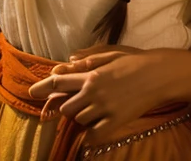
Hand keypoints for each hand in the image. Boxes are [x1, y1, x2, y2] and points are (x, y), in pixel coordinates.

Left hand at [28, 44, 170, 138]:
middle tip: (78, 101)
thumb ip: (88, 62)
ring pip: (79, 119)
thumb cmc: (135, 61)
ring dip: (81, 115)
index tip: (32, 92)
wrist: (158, 75)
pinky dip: (91, 132)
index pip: (59, 82)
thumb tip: (69, 62)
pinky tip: (96, 126)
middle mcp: (94, 92)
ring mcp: (104, 108)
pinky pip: (93, 134)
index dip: (43, 88)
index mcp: (91, 75)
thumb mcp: (110, 56)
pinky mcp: (115, 121)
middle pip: (66, 106)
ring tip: (93, 108)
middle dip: (68, 105)